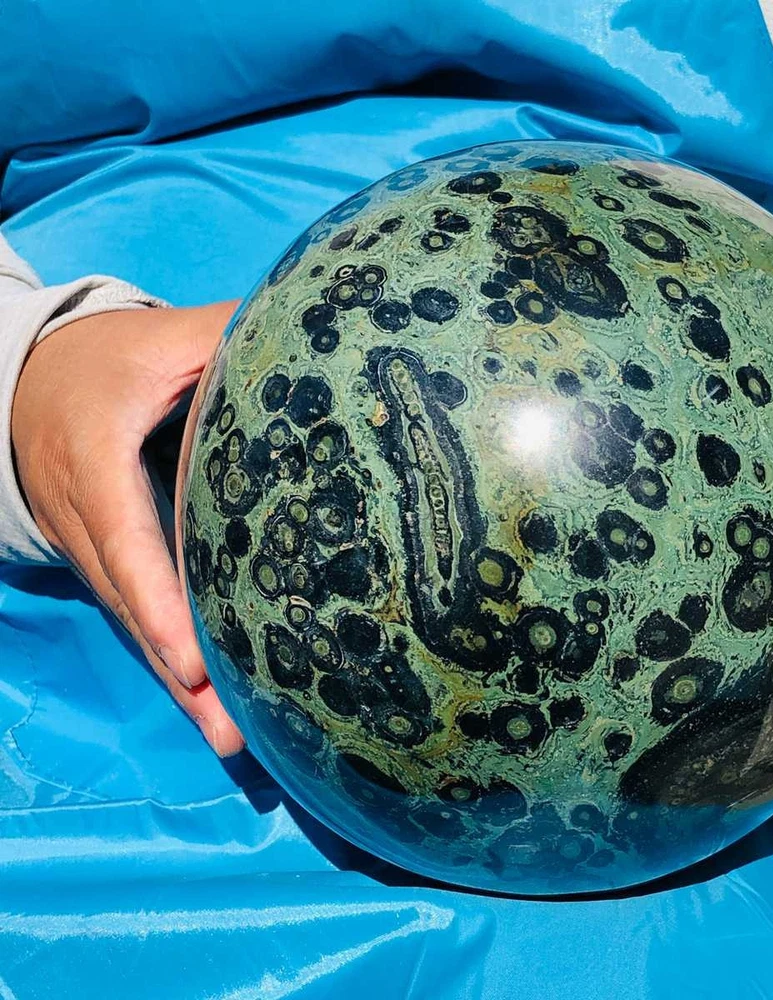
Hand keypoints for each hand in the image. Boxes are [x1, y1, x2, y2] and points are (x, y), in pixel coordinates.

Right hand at [11, 302, 244, 755]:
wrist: (28, 379)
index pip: (125, 537)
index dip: (157, 600)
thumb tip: (313, 338)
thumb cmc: (104, 357)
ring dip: (178, 682)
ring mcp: (92, 548)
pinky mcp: (108, 561)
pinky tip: (213, 699)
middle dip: (177, 671)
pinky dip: (171, 656)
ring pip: (135, 620)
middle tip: (232, 731)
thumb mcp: (161, 337)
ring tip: (235, 739)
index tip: (194, 661)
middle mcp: (85, 519)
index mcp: (95, 460)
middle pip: (132, 603)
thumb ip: (226, 337)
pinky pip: (139, 611)